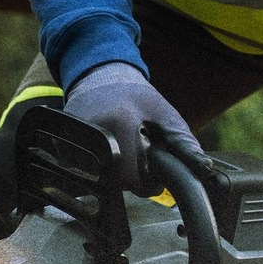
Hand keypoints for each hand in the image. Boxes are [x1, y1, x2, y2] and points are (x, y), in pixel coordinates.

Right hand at [63, 61, 200, 191]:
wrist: (98, 79)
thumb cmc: (135, 98)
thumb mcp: (164, 113)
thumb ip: (183, 141)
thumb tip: (201, 169)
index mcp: (120, 122)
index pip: (133, 177)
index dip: (148, 184)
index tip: (154, 177)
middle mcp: (92, 131)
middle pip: (116, 182)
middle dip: (131, 178)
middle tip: (136, 155)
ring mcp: (72, 140)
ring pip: (99, 180)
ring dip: (114, 173)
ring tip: (119, 147)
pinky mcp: (60, 147)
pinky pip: (82, 173)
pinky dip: (96, 168)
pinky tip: (103, 149)